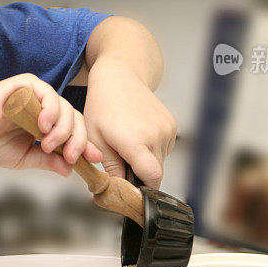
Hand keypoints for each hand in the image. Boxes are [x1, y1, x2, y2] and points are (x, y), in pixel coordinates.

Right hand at [0, 73, 102, 175]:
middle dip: (77, 140)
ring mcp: (37, 94)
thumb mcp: (24, 158)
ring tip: (48, 143)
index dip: (85, 145)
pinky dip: (51, 110)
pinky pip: (49, 94)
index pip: (73, 131)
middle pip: (75, 119)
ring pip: (65, 108)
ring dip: (62, 129)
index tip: (94, 160)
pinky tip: (43, 126)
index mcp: (46, 123)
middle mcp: (45, 107)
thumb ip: (47, 161)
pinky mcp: (27, 84)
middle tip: (69, 156)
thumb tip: (69, 170)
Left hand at [83, 58, 177, 188]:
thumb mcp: (96, 138)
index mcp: (135, 141)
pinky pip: (165, 148)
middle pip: (156, 172)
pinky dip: (153, 148)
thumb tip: (120, 187)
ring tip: (129, 143)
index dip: (143, 188)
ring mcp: (166, 129)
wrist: (119, 77)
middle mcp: (155, 136)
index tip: (131, 189)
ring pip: (161, 160)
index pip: (152, 178)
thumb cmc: (102, 106)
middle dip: (140, 174)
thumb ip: (110, 166)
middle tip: (122, 162)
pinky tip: (139, 134)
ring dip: (147, 160)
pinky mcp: (172, 125)